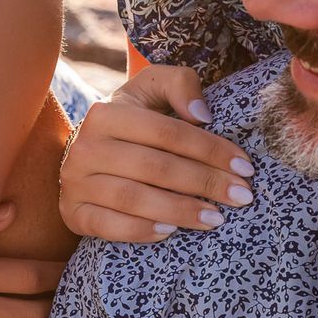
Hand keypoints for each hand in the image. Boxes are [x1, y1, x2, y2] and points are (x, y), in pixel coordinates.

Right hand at [58, 62, 255, 241]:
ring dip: (180, 211)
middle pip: (155, 167)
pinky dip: (141, 231)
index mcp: (106, 112)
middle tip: (242, 196)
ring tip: (216, 218)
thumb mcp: (151, 91)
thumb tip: (202, 114)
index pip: (168, 132)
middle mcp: (86, 146)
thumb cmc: (132, 120)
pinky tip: (172, 233)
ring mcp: (75, 182)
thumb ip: (179, 84)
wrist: (89, 151)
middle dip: (205, 182)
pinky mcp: (72, 213)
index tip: (244, 166)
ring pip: (133, 198)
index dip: (210, 149)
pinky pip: (108, 226)